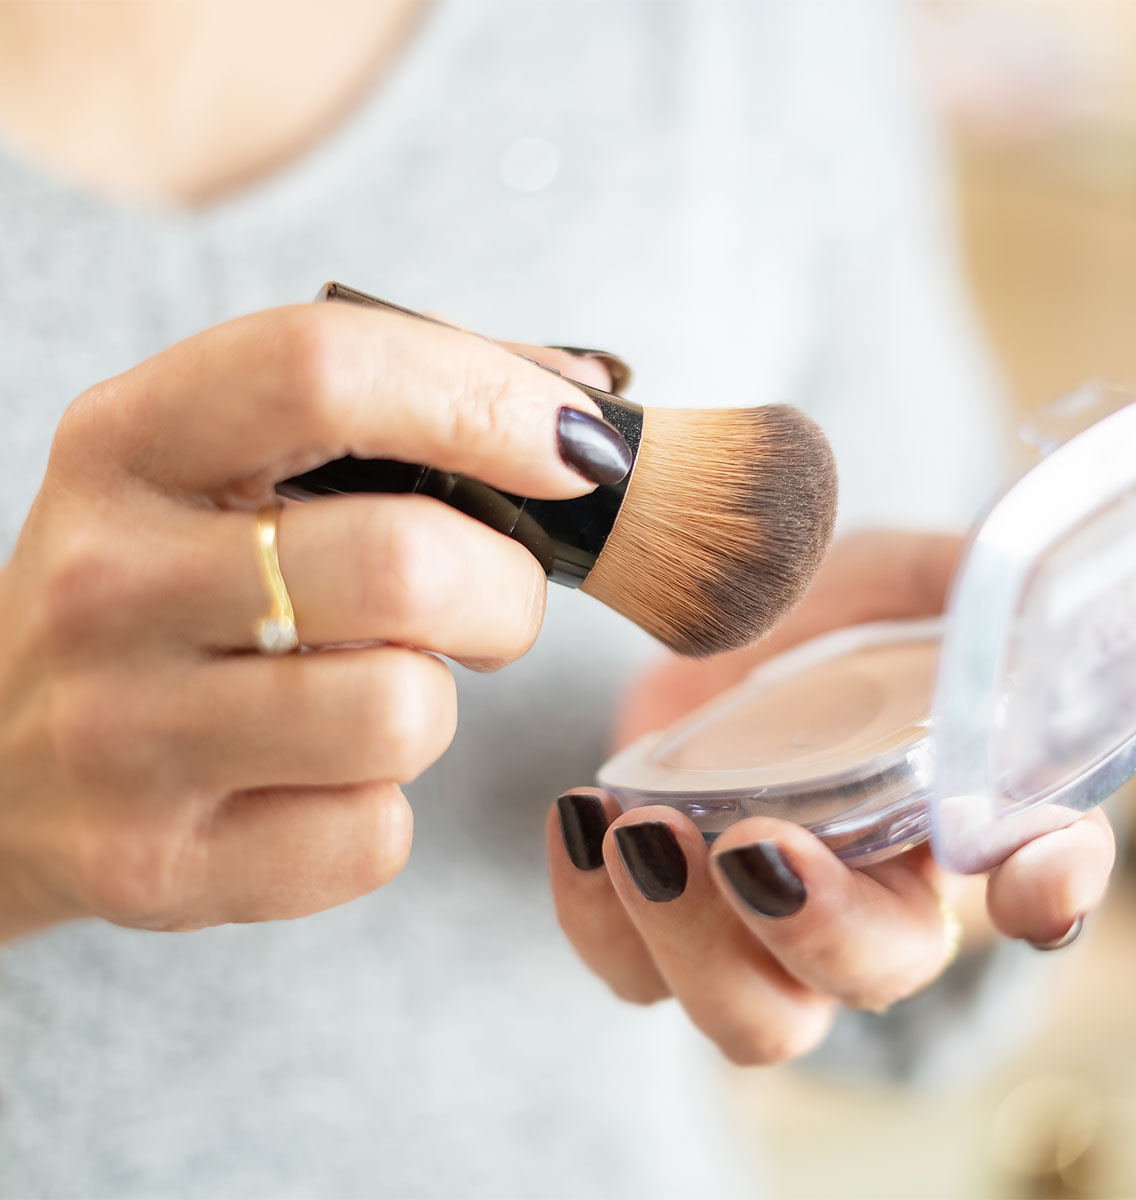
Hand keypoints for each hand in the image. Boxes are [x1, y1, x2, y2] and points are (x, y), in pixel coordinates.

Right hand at [0, 302, 623, 940]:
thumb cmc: (163, 589)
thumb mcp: (221, 464)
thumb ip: (397, 412)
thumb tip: (588, 405)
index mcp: (130, 441)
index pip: (324, 369)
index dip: (483, 396)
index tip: (577, 448)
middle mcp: (105, 580)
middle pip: (404, 565)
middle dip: (506, 592)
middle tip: (489, 606)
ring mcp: (119, 735)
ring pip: (404, 713)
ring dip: (438, 702)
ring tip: (382, 686)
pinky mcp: (156, 867)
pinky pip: (372, 837)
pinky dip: (382, 808)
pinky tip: (317, 781)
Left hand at [547, 532, 1115, 1064]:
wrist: (700, 637)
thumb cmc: (814, 617)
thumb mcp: (882, 577)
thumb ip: (942, 582)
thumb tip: (993, 575)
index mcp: (946, 820)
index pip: (1041, 882)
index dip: (1048, 892)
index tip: (1022, 877)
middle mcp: (865, 899)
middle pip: (870, 978)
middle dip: (816, 930)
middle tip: (756, 846)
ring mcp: (755, 929)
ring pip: (748, 1017)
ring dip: (690, 940)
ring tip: (640, 833)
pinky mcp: (657, 920)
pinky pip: (628, 966)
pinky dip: (594, 910)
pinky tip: (580, 818)